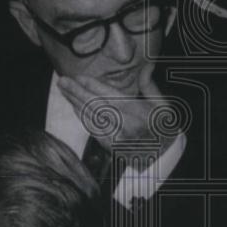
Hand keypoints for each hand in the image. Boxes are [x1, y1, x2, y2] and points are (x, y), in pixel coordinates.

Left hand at [58, 65, 176, 155]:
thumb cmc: (164, 129)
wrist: (163, 159)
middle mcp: (128, 127)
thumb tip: (145, 66)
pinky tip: (74, 106)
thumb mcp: (164, 107)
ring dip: (75, 103)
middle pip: (97, 107)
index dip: (94, 87)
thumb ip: (150, 87)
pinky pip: (92, 130)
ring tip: (64, 90)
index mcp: (142, 115)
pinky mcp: (111, 147)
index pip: (113, 98)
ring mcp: (118, 139)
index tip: (80, 77)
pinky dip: (81, 116)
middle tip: (62, 81)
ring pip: (92, 118)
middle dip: (77, 93)